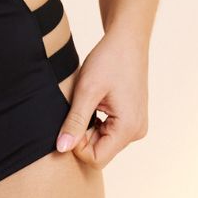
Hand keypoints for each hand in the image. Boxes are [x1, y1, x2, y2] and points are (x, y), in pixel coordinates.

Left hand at [56, 27, 148, 168]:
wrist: (127, 40)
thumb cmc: (109, 60)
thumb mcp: (87, 90)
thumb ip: (75, 121)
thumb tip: (61, 148)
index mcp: (128, 128)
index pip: (95, 158)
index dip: (76, 144)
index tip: (71, 119)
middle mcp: (136, 132)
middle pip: (100, 151)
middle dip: (82, 134)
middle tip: (77, 106)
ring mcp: (135, 125)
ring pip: (103, 141)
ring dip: (88, 126)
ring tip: (87, 101)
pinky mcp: (131, 118)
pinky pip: (109, 131)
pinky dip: (96, 120)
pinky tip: (94, 101)